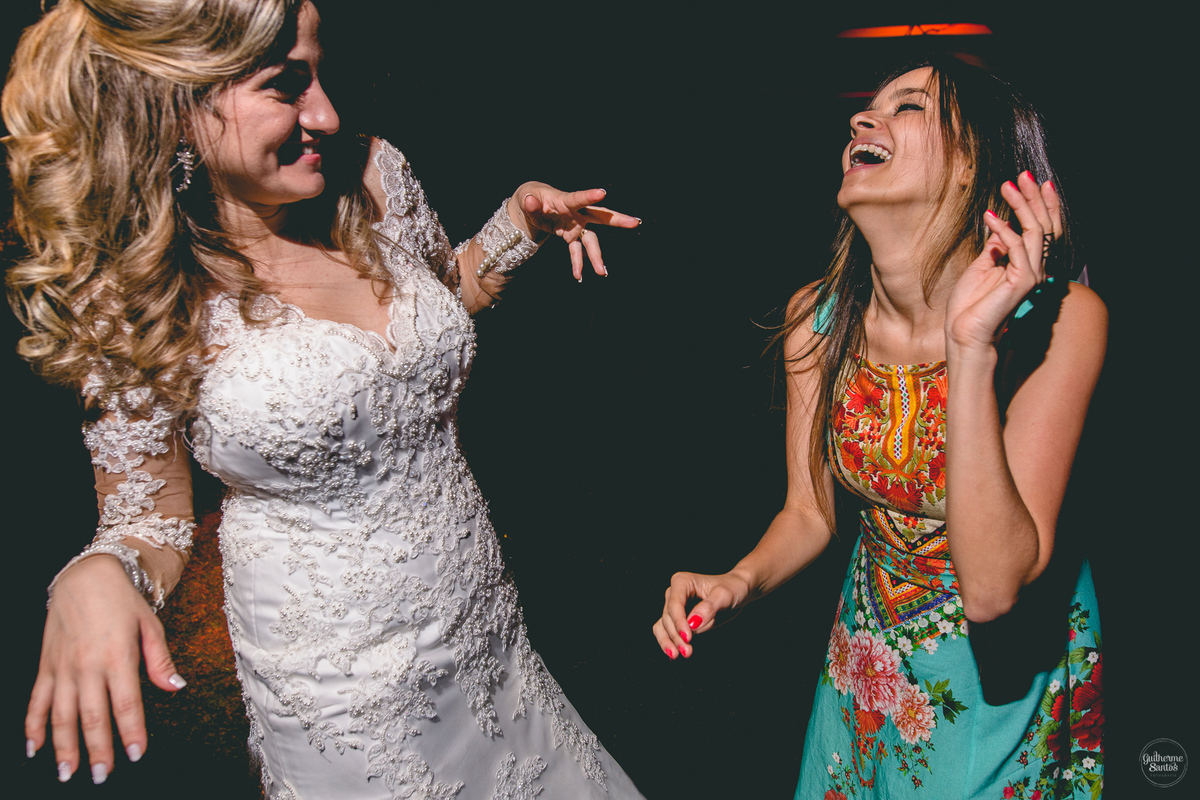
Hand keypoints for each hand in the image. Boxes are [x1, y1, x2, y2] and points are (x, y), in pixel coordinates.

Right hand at [25, 556, 185, 783]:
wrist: (85, 576)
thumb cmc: (121, 601)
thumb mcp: (150, 625)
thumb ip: (160, 660)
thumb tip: (175, 687)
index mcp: (118, 656)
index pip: (126, 703)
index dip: (131, 731)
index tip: (136, 754)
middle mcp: (87, 666)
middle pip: (92, 716)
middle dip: (97, 750)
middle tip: (101, 775)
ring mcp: (63, 668)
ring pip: (61, 715)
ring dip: (63, 747)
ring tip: (67, 773)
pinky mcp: (46, 666)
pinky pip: (35, 701)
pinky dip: (32, 726)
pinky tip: (33, 748)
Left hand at [511, 182, 639, 280]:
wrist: (532, 206)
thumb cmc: (531, 198)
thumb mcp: (526, 198)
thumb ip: (529, 202)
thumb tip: (531, 202)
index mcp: (565, 200)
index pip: (578, 198)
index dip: (589, 196)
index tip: (603, 193)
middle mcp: (575, 213)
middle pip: (600, 215)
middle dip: (617, 219)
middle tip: (635, 223)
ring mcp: (576, 225)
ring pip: (591, 239)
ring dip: (597, 255)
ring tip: (602, 272)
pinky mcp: (571, 236)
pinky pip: (577, 251)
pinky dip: (578, 263)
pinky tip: (579, 276)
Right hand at [652, 570, 752, 659]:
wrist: (737, 591)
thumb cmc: (731, 588)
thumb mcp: (724, 595)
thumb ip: (709, 607)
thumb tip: (693, 623)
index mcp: (682, 582)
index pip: (675, 604)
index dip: (679, 622)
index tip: (687, 638)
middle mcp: (674, 593)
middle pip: (668, 617)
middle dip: (676, 636)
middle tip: (687, 652)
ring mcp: (674, 607)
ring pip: (663, 626)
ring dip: (669, 642)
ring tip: (678, 655)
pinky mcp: (678, 619)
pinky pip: (666, 632)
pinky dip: (668, 643)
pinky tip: (673, 655)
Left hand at [946, 171, 1062, 350]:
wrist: (964, 333)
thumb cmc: (969, 304)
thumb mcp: (982, 265)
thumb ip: (996, 246)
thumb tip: (1001, 224)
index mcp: (1027, 265)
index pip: (1041, 229)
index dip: (1039, 204)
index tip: (1030, 181)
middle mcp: (1035, 269)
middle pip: (1043, 225)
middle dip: (1033, 198)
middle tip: (1022, 175)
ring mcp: (1032, 275)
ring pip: (1035, 231)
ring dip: (1020, 205)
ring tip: (1006, 186)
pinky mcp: (1023, 281)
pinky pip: (1016, 247)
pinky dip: (1003, 228)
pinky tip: (989, 215)